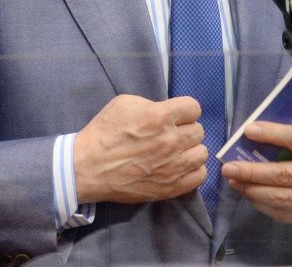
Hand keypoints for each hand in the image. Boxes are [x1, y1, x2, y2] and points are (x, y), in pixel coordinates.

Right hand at [73, 94, 206, 203]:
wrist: (89, 167)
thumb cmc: (105, 132)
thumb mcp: (125, 103)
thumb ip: (152, 105)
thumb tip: (167, 112)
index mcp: (160, 117)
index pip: (193, 108)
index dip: (184, 110)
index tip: (175, 115)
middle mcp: (171, 141)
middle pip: (199, 130)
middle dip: (186, 129)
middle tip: (172, 133)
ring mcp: (173, 167)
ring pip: (202, 153)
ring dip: (190, 149)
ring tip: (177, 151)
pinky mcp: (171, 188)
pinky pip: (199, 176)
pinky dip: (192, 170)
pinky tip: (179, 166)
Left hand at [221, 121, 291, 224]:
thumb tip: (259, 132)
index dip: (272, 134)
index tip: (248, 130)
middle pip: (284, 175)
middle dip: (252, 172)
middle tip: (229, 168)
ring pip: (282, 199)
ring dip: (253, 191)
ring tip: (234, 182)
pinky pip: (285, 214)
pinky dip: (264, 206)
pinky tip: (250, 196)